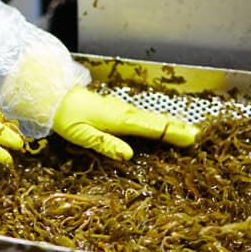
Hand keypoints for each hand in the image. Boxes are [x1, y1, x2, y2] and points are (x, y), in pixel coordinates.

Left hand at [52, 87, 197, 159]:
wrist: (53, 96)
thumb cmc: (66, 116)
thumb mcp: (82, 134)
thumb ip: (105, 144)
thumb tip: (129, 155)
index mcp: (119, 120)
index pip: (151, 128)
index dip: (171, 133)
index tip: (192, 137)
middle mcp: (123, 112)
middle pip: (155, 121)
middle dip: (176, 128)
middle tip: (197, 135)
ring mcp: (120, 109)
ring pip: (150, 118)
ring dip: (169, 124)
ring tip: (187, 130)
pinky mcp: (116, 109)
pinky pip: (141, 117)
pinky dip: (156, 121)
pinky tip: (159, 125)